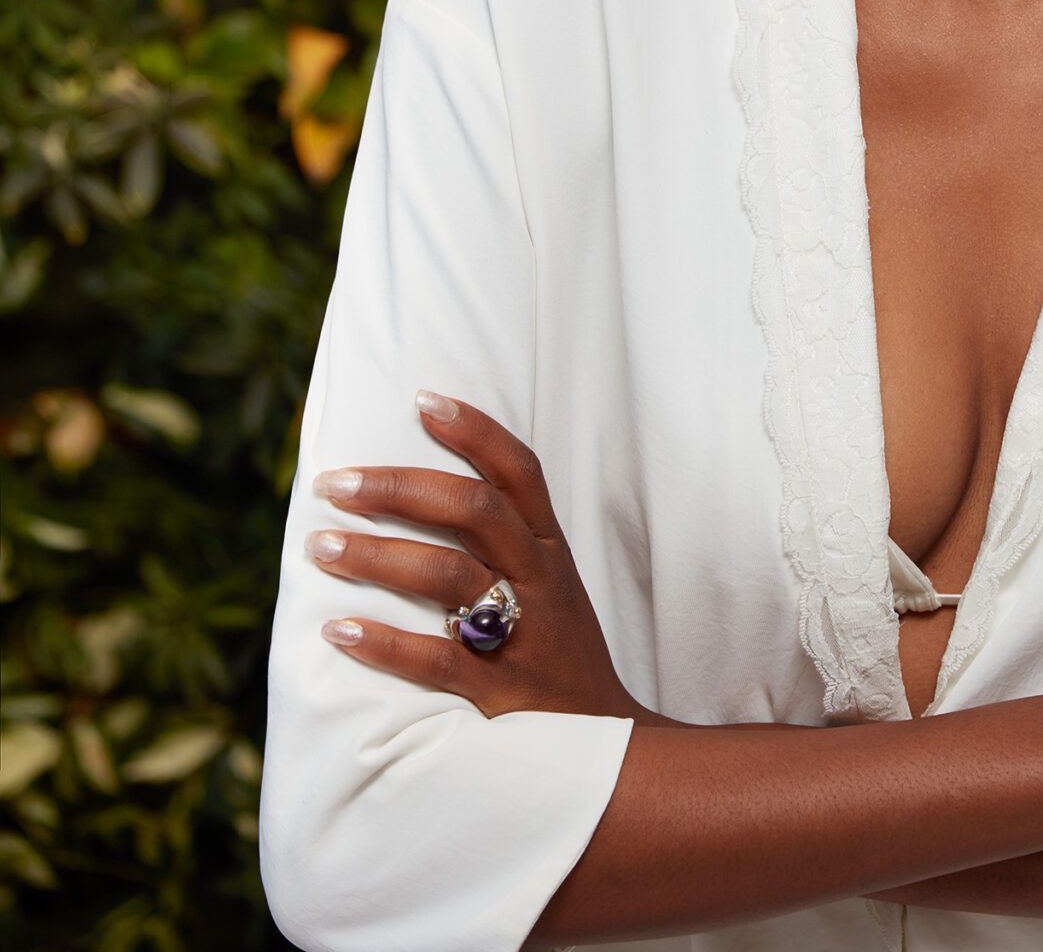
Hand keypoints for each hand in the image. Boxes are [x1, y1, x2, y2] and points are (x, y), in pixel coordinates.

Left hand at [308, 392, 656, 722]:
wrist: (610, 754)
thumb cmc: (561, 659)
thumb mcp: (553, 589)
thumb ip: (508, 546)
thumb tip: (427, 496)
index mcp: (550, 551)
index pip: (519, 472)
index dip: (475, 431)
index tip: (423, 400)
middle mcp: (538, 581)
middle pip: (473, 511)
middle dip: (397, 488)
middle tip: (335, 483)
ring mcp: (521, 636)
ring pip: (446, 575)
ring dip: (375, 556)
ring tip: (319, 546)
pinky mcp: (498, 693)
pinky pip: (435, 660)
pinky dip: (382, 642)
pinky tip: (337, 629)